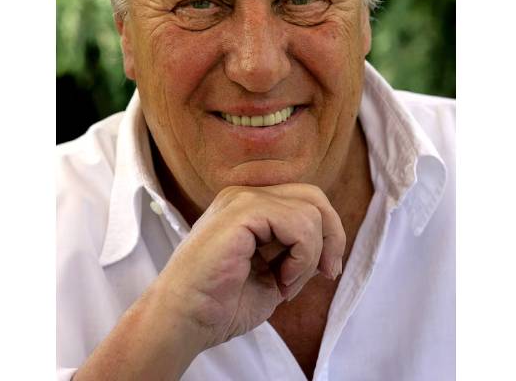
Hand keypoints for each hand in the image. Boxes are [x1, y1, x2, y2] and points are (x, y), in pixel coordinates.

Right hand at [149, 183, 345, 351]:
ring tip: (286, 283)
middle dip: (332, 236)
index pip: (306, 202)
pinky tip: (280, 280)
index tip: (325, 272)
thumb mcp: (272, 275)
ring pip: (310, 211)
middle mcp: (246, 196)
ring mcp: (242, 199)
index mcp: (250, 208)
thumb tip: (329, 251)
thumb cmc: (220, 304)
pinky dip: (301, 256)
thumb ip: (296, 255)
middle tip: (325, 273)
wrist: (184, 319)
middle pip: (314, 196)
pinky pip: (298, 223)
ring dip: (309, 256)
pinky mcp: (242, 211)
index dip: (327, 235)